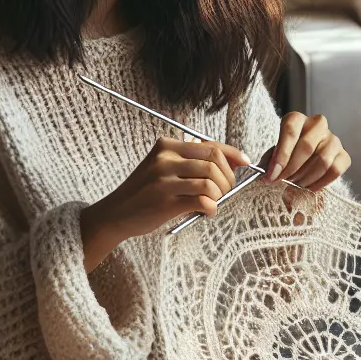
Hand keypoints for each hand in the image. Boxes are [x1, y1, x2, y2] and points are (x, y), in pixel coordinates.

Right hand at [82, 137, 247, 267]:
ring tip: (212, 202)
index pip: (210, 145)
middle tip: (224, 191)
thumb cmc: (145, 192)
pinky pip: (202, 201)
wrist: (116, 213)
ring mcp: (164, 180)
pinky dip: (211, 208)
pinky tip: (205, 212)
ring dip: (219, 195)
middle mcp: (165, 159)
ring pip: (211, 183)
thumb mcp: (163, 168)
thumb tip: (231, 162)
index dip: (233, 154)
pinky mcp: (165, 202)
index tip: (245, 163)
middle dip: (228, 179)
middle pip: (214, 163)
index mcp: (167, 146)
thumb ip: (191, 162)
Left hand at [264, 112, 350, 190]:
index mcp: (297, 119)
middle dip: (292, 168)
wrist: (303, 162)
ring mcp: (333, 139)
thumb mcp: (273, 155)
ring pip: (323, 160)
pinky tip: (309, 187)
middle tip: (282, 181)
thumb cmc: (285, 156)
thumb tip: (270, 175)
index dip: (281, 155)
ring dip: (306, 177)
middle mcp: (318, 124)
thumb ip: (270, 162)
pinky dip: (320, 183)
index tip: (272, 175)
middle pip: (307, 146)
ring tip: (295, 184)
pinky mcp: (344, 156)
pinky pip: (335, 170)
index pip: (290, 131)